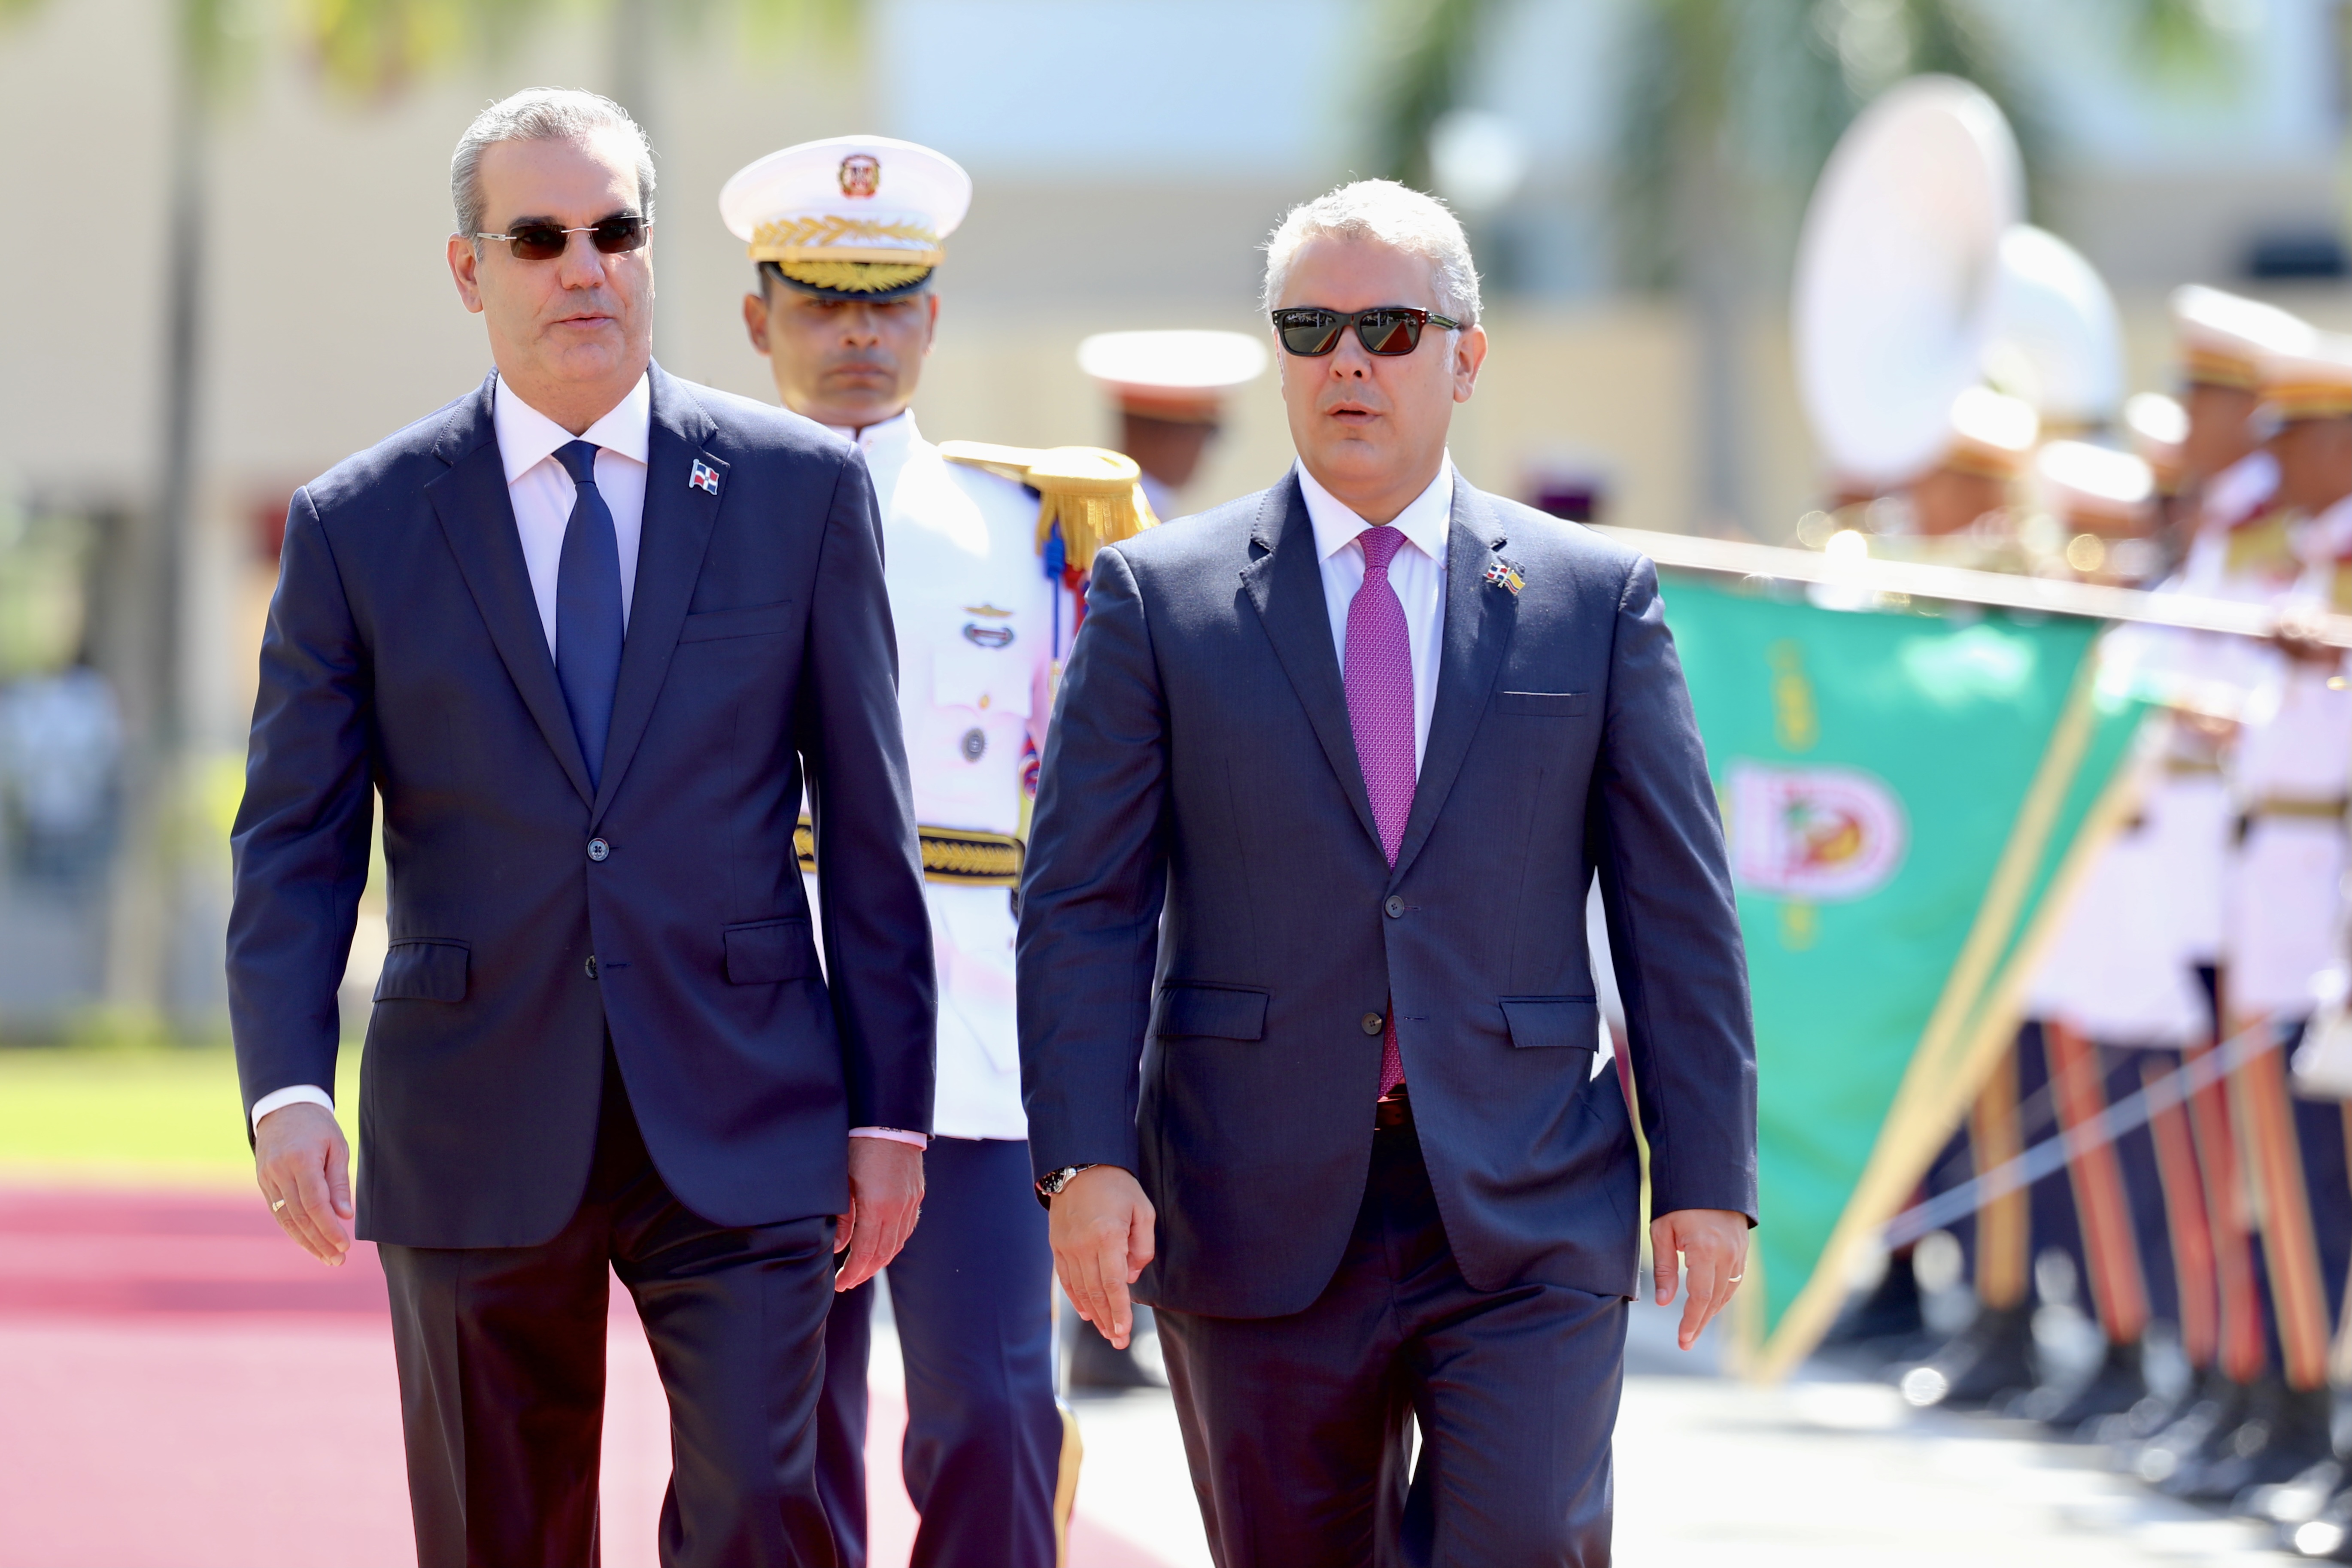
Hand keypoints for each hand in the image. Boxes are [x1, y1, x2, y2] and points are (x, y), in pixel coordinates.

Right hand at [255, 1101, 353, 1265]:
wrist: (283, 1107)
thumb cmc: (317, 1125)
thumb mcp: (337, 1147)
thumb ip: (339, 1182)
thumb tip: (345, 1215)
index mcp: (301, 1160)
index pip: (315, 1204)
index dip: (329, 1228)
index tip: (345, 1245)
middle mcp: (279, 1171)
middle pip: (300, 1216)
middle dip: (319, 1241)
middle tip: (338, 1260)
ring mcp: (267, 1178)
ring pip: (286, 1219)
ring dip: (306, 1242)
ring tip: (326, 1258)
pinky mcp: (263, 1182)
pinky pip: (278, 1212)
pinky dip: (293, 1230)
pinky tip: (308, 1242)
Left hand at [835, 1137, 923, 1291]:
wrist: (889, 1122)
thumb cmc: (859, 1147)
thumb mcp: (842, 1181)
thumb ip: (841, 1216)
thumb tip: (838, 1246)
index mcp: (878, 1207)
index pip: (866, 1252)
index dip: (852, 1272)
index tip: (840, 1284)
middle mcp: (898, 1209)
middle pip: (883, 1254)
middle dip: (865, 1272)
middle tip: (848, 1283)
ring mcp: (910, 1203)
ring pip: (897, 1244)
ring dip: (880, 1261)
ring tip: (864, 1270)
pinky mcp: (916, 1195)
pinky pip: (907, 1229)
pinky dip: (894, 1244)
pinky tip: (883, 1248)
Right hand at [1049, 1165, 1154, 1348]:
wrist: (1079, 1165)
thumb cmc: (1117, 1187)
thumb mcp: (1142, 1210)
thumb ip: (1142, 1246)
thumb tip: (1131, 1279)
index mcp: (1107, 1236)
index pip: (1113, 1284)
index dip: (1119, 1311)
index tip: (1124, 1332)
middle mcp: (1083, 1245)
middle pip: (1096, 1293)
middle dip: (1109, 1321)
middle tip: (1118, 1342)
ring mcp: (1067, 1247)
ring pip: (1080, 1290)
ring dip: (1094, 1314)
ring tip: (1107, 1333)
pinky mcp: (1057, 1246)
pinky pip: (1066, 1279)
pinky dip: (1076, 1298)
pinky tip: (1087, 1313)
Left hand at [1650, 1207, 1747, 1350]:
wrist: (1708, 1176)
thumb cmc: (1677, 1201)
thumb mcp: (1662, 1230)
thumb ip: (1664, 1268)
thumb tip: (1663, 1302)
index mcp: (1705, 1250)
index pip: (1701, 1296)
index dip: (1691, 1321)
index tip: (1683, 1340)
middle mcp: (1727, 1254)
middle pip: (1715, 1300)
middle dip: (1700, 1323)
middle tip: (1685, 1343)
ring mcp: (1738, 1252)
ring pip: (1727, 1292)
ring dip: (1711, 1312)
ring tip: (1694, 1329)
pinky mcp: (1743, 1249)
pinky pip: (1734, 1280)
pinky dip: (1722, 1296)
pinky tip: (1710, 1305)